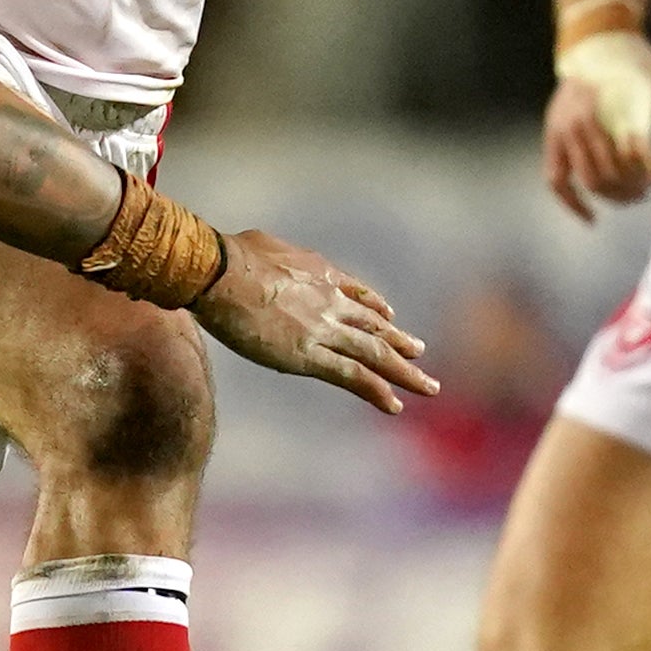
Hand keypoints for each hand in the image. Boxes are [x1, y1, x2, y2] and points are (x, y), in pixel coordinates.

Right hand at [193, 231, 439, 413]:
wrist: (223, 273)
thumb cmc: (230, 256)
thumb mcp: (263, 245)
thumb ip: (274, 258)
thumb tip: (261, 257)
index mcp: (320, 274)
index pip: (355, 294)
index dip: (375, 308)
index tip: (391, 317)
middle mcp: (331, 302)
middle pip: (374, 326)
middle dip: (399, 342)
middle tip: (419, 352)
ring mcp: (325, 330)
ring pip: (375, 354)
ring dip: (404, 372)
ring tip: (427, 386)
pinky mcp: (310, 356)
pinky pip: (353, 377)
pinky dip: (377, 391)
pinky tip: (394, 405)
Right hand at [545, 29, 650, 217]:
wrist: (597, 50)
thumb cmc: (634, 67)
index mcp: (607, 107)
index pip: (630, 154)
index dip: (648, 170)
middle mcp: (581, 123)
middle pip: (609, 173)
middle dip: (632, 188)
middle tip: (648, 188)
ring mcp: (563, 133)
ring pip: (587, 181)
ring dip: (612, 195)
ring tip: (630, 197)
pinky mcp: (552, 141)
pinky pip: (557, 180)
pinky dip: (572, 202)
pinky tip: (590, 217)